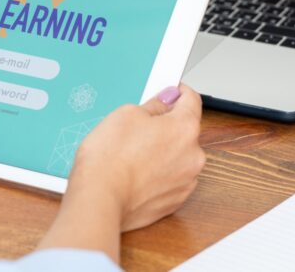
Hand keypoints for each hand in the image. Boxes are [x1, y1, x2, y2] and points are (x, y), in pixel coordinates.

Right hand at [67, 85, 204, 231]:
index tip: (169, 92)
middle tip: (138, 127)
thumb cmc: (110, 158)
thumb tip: (166, 101)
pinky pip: (171, 179)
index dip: (178, 92)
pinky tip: (135, 173)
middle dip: (166, 126)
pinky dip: (158, 174)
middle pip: (185, 131)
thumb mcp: (128, 113)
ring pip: (178, 156)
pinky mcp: (175, 202)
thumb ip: (154, 105)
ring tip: (133, 154)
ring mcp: (186, 182)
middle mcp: (194, 156)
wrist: (100, 199)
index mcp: (185, 128)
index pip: (191, 100)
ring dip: (163, 151)